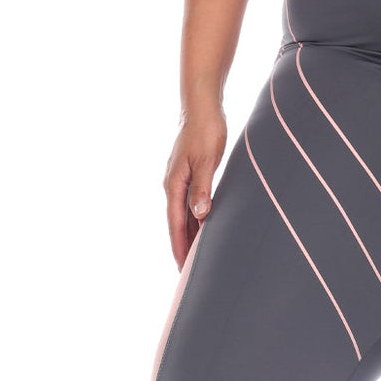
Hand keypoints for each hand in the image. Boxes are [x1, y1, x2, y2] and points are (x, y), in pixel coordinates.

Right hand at [163, 104, 227, 265]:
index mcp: (174, 184)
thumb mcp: (206, 161)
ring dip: (191, 234)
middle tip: (189, 273)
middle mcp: (173, 185)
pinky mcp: (189, 174)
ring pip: (185, 214)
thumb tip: (200, 215)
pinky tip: (206, 226)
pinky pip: (191, 203)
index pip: (176, 223)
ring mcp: (180, 179)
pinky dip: (197, 218)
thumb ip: (202, 188)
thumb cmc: (205, 131)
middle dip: (183, 246)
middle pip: (178, 223)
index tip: (182, 268)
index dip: (179, 246)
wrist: (202, 107)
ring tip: (198, 256)